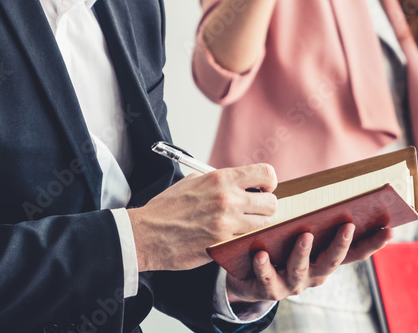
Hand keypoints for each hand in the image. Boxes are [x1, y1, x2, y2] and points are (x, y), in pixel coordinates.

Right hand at [127, 164, 277, 271]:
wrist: (146, 234)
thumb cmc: (167, 207)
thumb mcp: (193, 182)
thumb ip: (219, 181)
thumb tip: (239, 183)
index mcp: (221, 178)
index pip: (266, 173)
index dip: (269, 183)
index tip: (262, 189)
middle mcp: (228, 199)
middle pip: (271, 203)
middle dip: (266, 208)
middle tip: (254, 211)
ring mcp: (226, 223)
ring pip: (263, 224)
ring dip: (256, 226)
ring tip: (242, 226)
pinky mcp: (221, 244)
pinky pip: (245, 241)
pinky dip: (241, 240)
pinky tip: (229, 238)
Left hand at [225, 223, 392, 302]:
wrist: (252, 279)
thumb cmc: (282, 247)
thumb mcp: (300, 233)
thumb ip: (313, 218)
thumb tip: (329, 186)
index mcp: (326, 260)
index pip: (355, 253)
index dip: (373, 243)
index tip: (390, 230)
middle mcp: (315, 274)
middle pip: (331, 261)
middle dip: (341, 244)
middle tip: (348, 225)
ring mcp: (294, 283)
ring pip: (301, 268)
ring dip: (303, 252)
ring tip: (305, 236)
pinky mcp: (270, 289)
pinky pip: (267, 278)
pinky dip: (265, 266)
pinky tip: (261, 253)